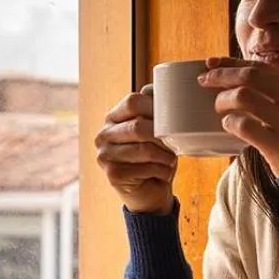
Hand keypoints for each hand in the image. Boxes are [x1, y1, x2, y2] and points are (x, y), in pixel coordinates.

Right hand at [94, 87, 176, 214]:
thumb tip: (164, 87)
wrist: (149, 191)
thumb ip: (155, 108)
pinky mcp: (112, 174)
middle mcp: (103, 134)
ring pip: (143, 149)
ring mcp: (104, 155)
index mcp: (113, 117)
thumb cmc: (155, 157)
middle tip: (174, 144)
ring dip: (165, 156)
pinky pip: (144, 169)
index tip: (172, 119)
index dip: (155, 108)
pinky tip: (163, 173)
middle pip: (138, 126)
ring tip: (171, 159)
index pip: (132, 101)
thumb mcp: (156, 129)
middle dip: (162, 137)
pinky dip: (162, 171)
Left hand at [199, 56, 278, 177]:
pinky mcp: (278, 145)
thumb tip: (244, 83)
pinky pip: (243, 125)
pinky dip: (230, 123)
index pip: (261, 67)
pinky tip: (228, 126)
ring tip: (219, 109)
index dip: (232, 63)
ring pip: (243, 96)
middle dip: (221, 76)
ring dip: (223, 100)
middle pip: (249, 76)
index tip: (211, 63)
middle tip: (204, 81)